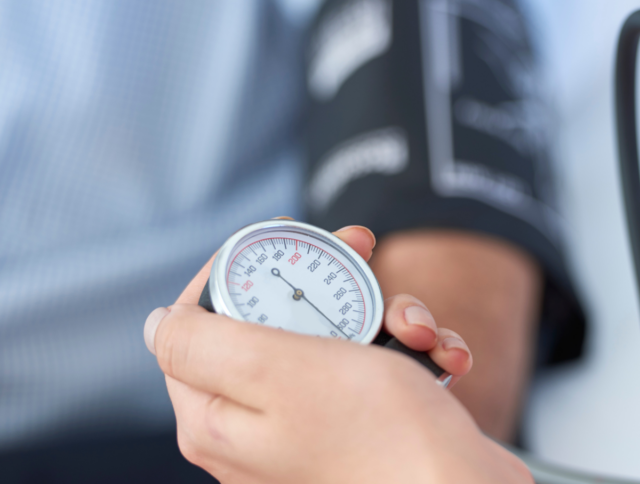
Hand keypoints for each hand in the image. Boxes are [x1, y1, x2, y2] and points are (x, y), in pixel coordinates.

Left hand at [143, 225, 531, 482]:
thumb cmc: (380, 434)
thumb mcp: (277, 370)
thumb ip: (202, 342)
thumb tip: (160, 324)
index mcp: (217, 416)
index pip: (198, 320)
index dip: (239, 267)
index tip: (288, 238)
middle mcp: (258, 427)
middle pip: (275, 322)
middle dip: (331, 283)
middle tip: (363, 250)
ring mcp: (315, 428)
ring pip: (338, 338)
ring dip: (387, 316)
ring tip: (420, 330)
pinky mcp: (366, 428)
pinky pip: (378, 370)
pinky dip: (412, 351)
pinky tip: (444, 357)